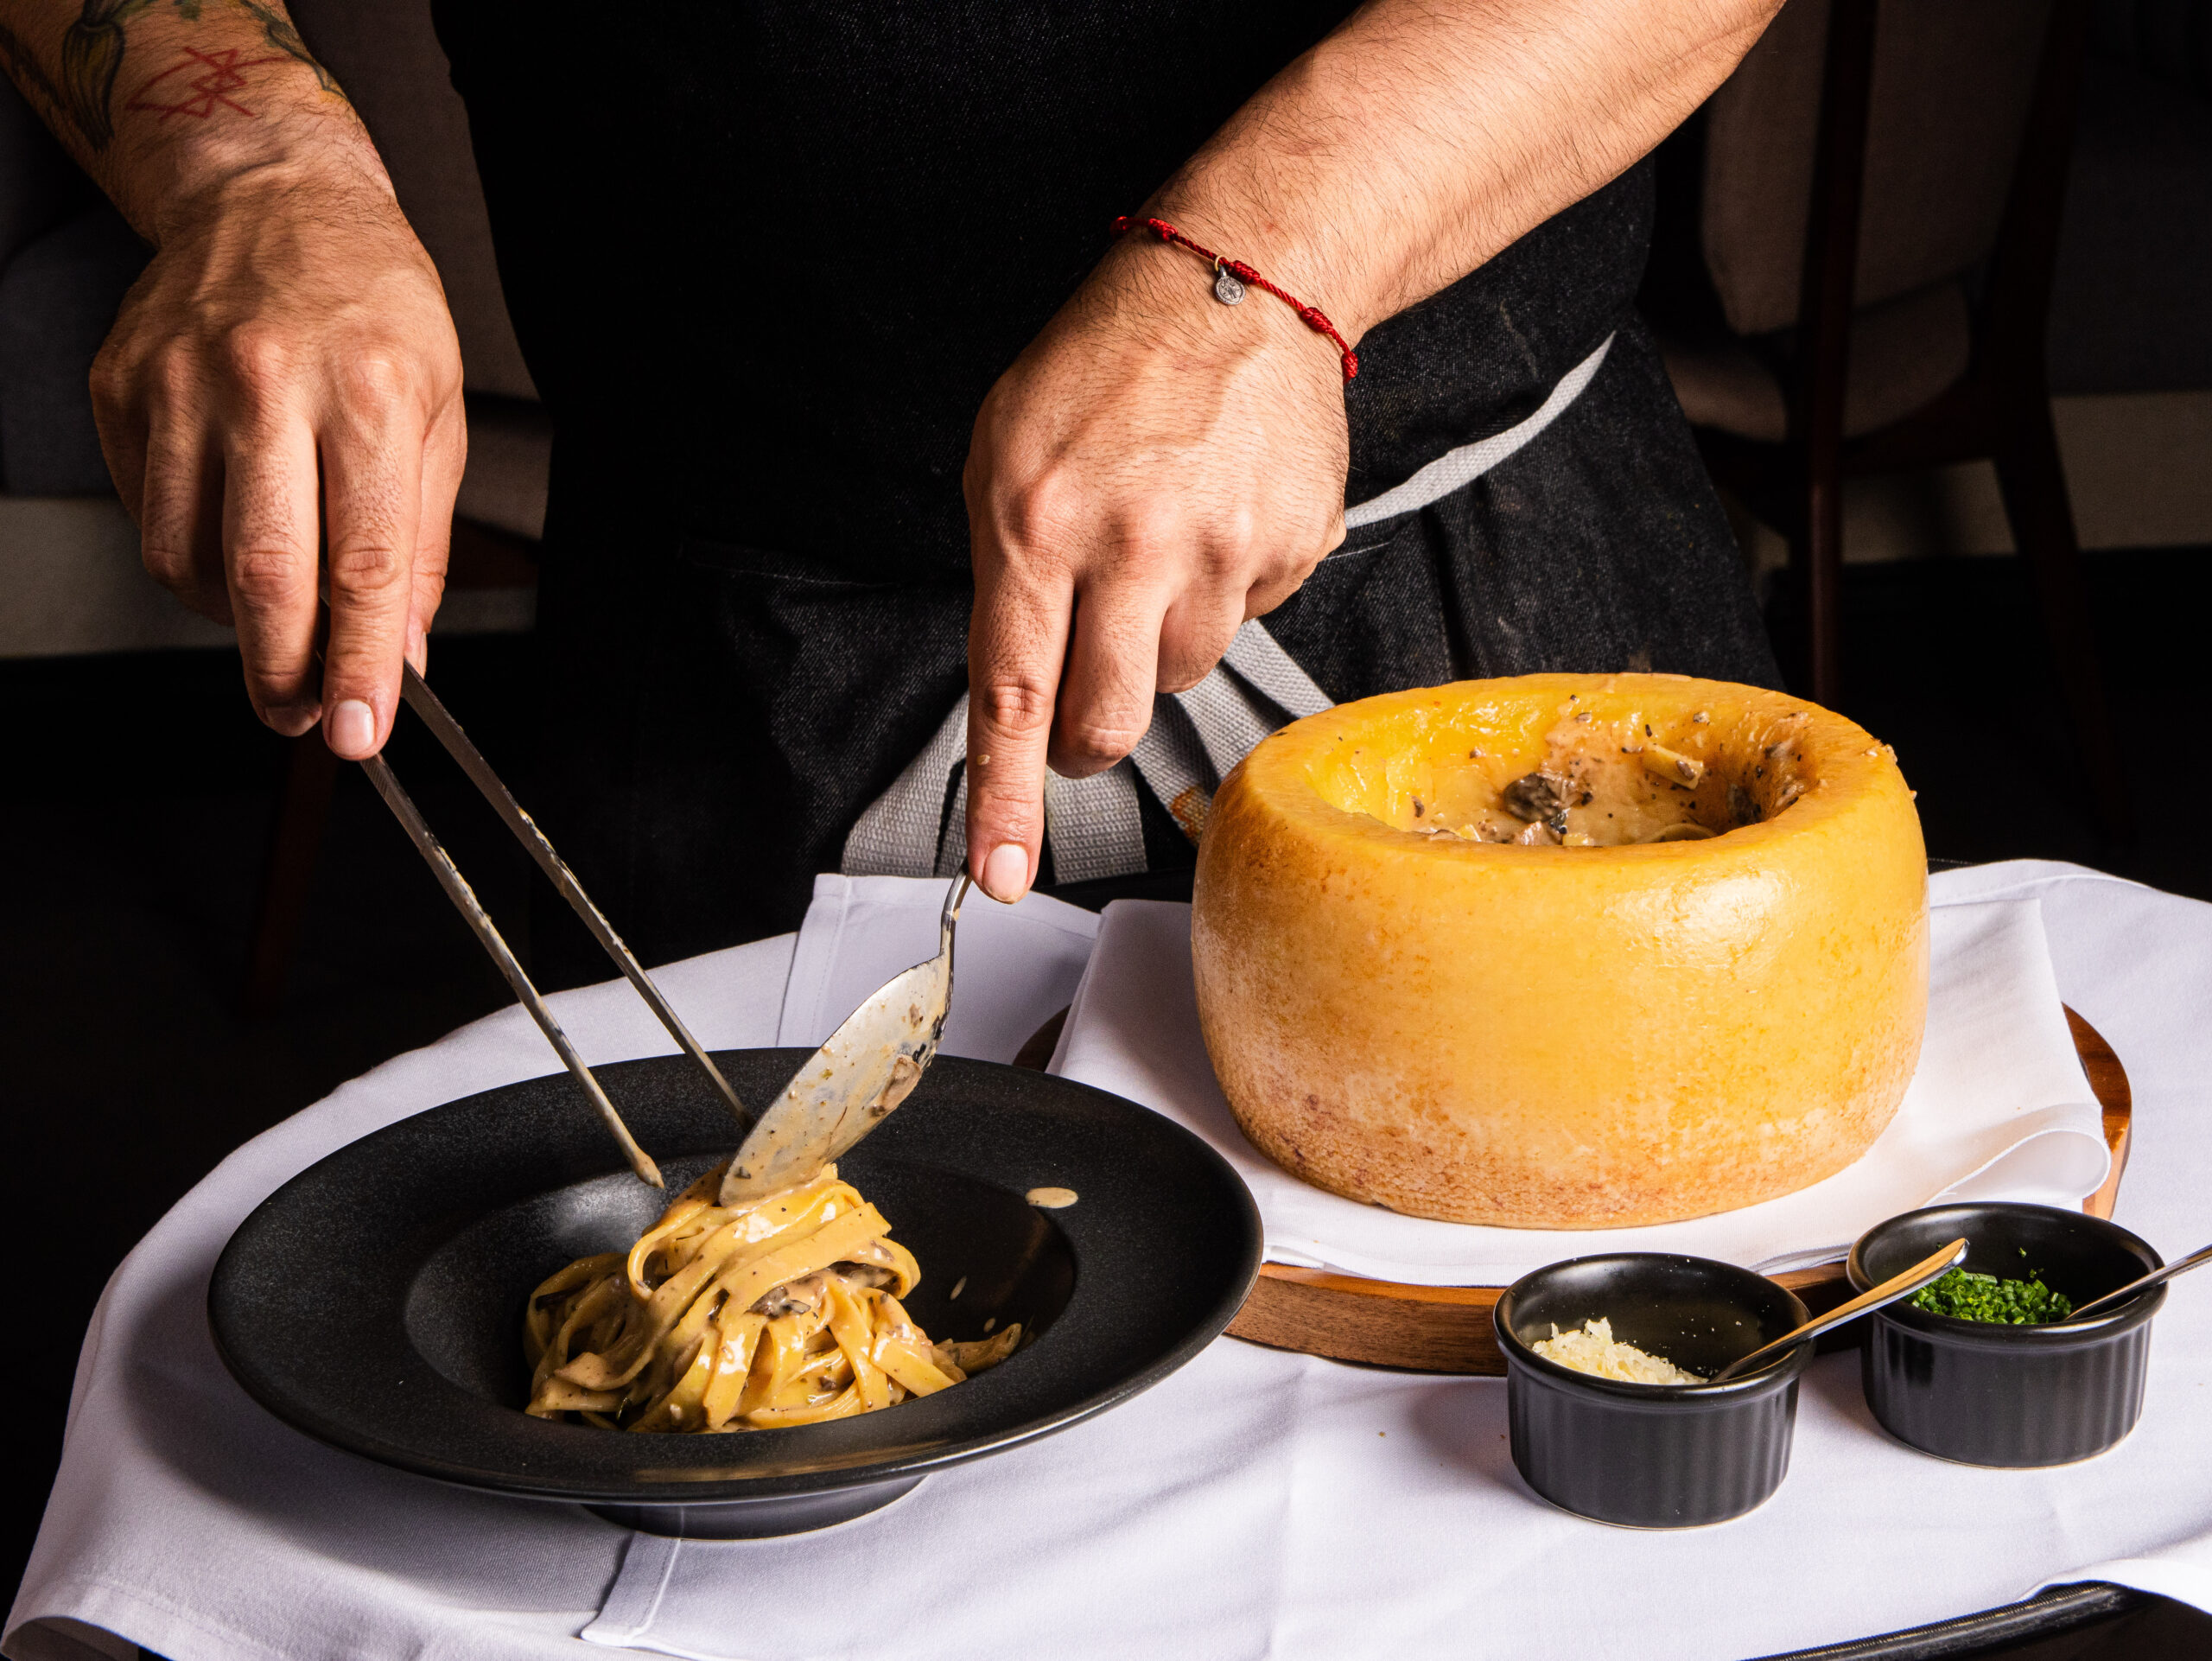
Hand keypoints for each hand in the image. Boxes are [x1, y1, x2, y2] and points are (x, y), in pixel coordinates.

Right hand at [93, 161, 465, 757]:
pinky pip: (147, 515)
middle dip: (283, 673)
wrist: (273, 197)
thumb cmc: (375, 305)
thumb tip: (401, 652)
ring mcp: (181, 385)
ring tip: (277, 618)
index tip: (359, 733)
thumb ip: (423, 543)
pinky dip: (190, 559)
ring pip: (188, 560)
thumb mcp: (440, 414)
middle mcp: (267, 386)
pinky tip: (231, 539)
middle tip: (301, 717)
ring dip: (234, 623)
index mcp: (367, 394)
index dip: (359, 665)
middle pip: (263, 575)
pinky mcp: (122, 387)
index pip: (364, 565)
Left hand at [961, 236, 1348, 900]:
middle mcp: (1134, 546)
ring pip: (1179, 675)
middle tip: (1084, 691)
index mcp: (1038, 524)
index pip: (1012, 694)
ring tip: (1158, 542)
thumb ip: (1003, 578)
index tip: (1004, 877)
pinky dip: (1223, 589)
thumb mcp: (1003, 455)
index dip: (1007, 802)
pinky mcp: (1293, 545)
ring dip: (1158, 640)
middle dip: (1087, 733)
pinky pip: (1246, 620)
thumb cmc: (1105, 367)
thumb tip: (1019, 692)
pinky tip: (1214, 516)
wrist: (1239, 281)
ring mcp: (1225, 550)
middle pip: (1108, 722)